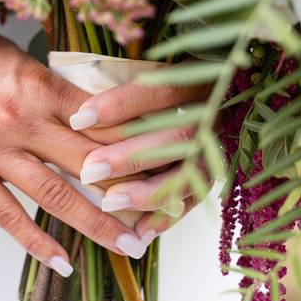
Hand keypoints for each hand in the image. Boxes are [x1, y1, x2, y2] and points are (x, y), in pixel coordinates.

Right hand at [0, 32, 152, 275]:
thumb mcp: (31, 63)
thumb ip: (66, 97)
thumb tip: (114, 127)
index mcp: (42, 86)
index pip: (104, 124)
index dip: (140, 148)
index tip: (171, 170)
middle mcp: (20, 119)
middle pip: (89, 162)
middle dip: (131, 191)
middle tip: (166, 218)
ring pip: (55, 194)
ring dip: (96, 224)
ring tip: (129, 247)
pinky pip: (6, 215)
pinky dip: (37, 241)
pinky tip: (65, 262)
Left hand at [68, 77, 209, 242]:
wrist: (218, 94)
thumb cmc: (157, 86)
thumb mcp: (150, 70)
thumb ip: (131, 69)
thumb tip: (98, 73)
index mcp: (201, 76)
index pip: (163, 89)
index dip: (121, 104)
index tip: (79, 118)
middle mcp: (218, 110)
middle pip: (180, 135)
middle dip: (133, 155)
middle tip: (91, 170)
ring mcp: (221, 143)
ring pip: (193, 172)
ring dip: (150, 191)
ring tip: (111, 202)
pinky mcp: (215, 172)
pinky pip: (196, 198)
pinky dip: (168, 215)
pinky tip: (140, 230)